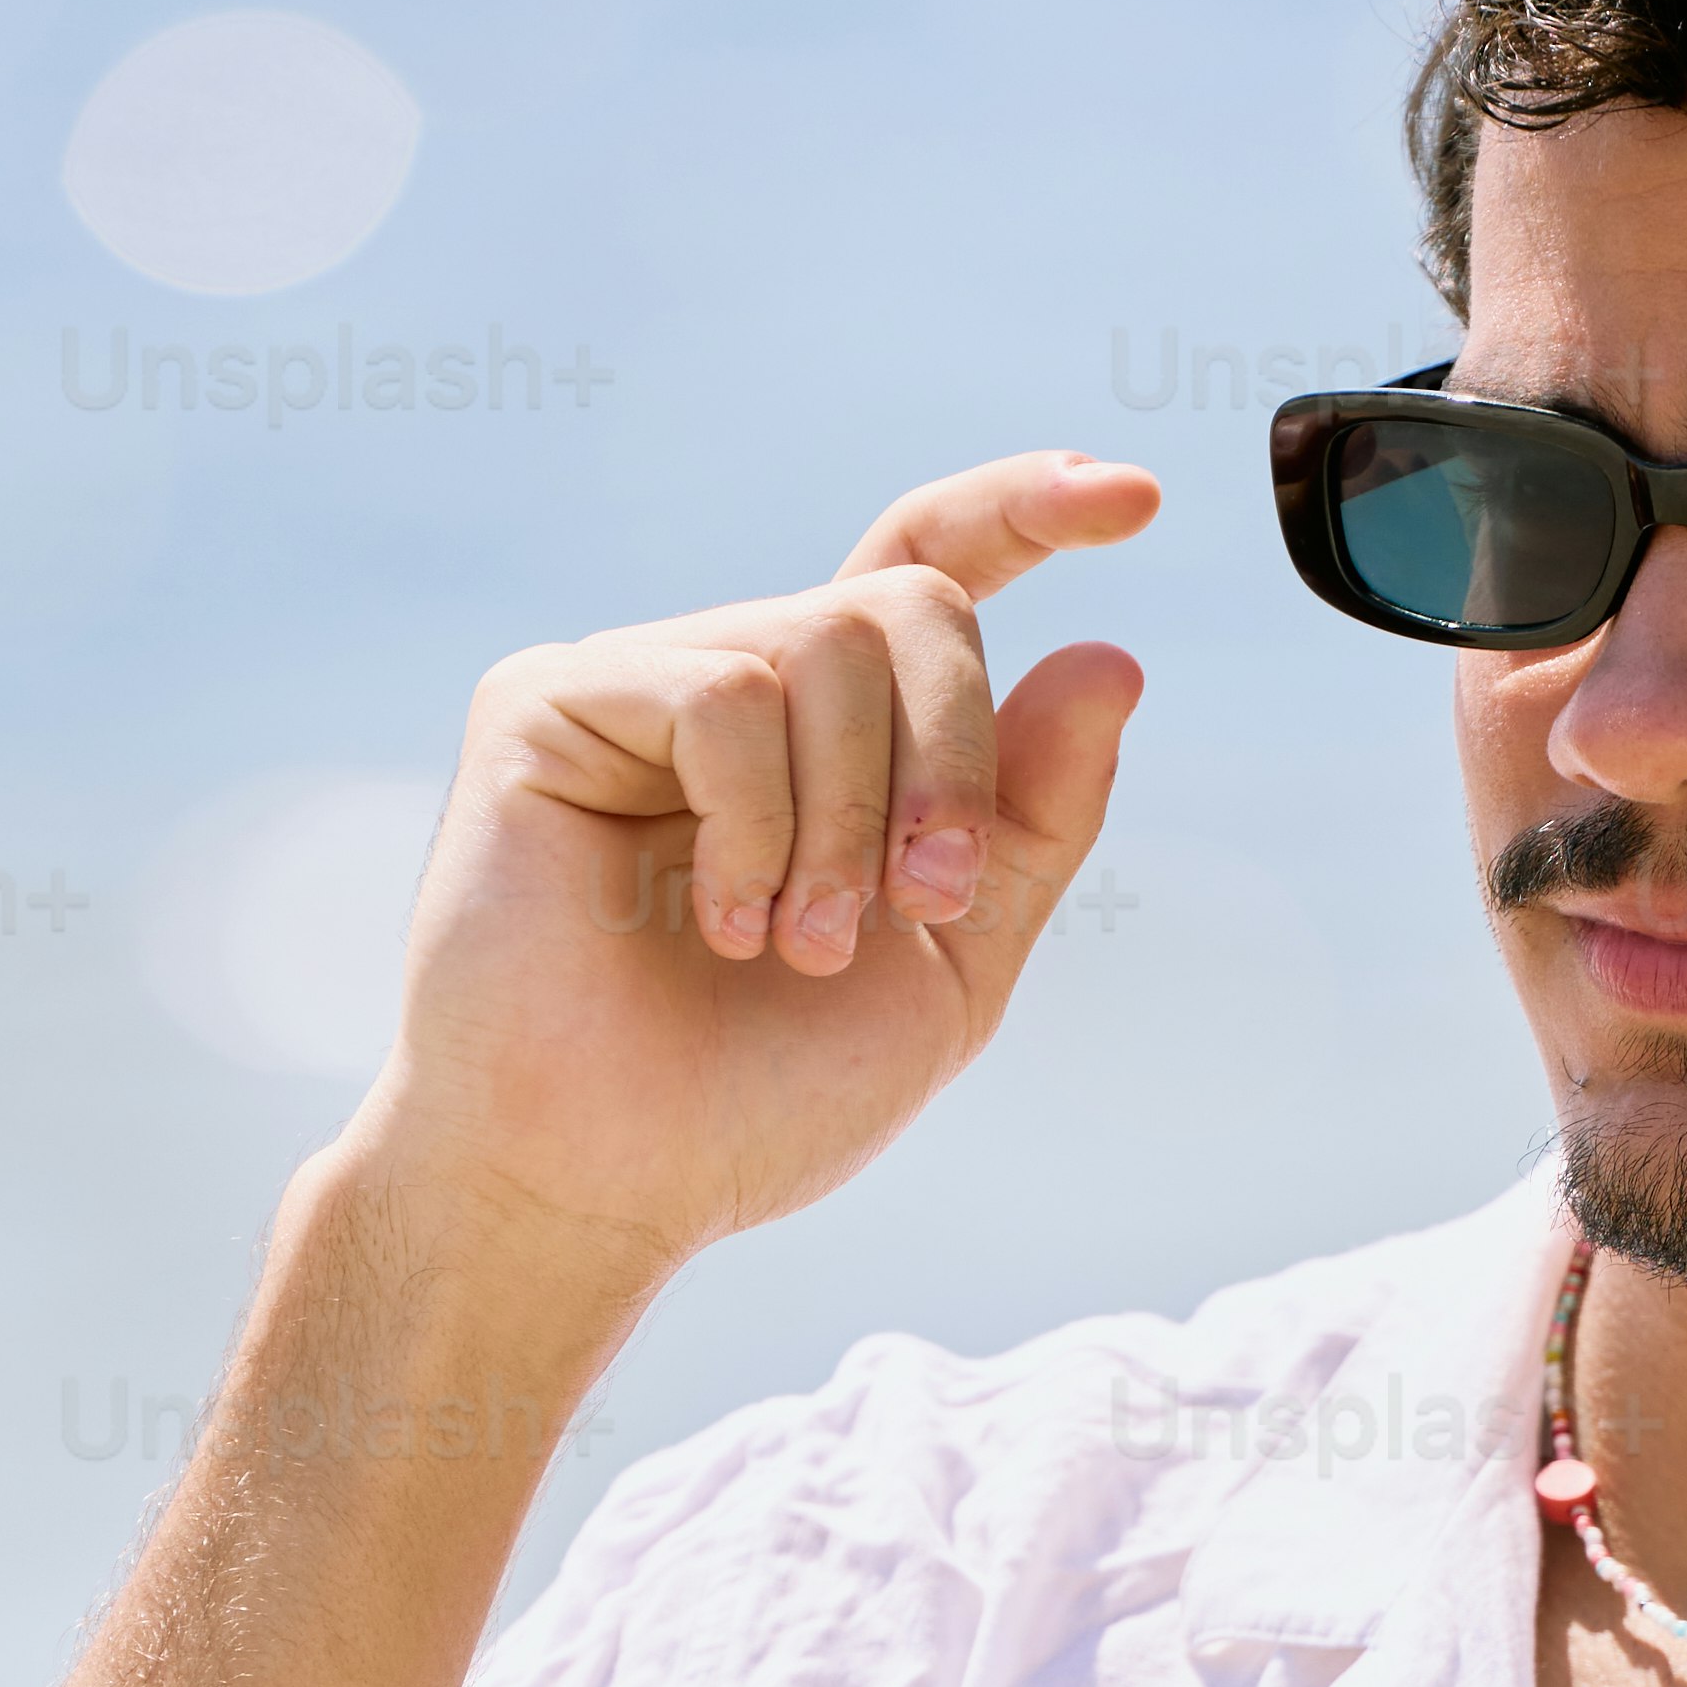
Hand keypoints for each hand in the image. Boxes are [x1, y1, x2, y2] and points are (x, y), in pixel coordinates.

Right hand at [343, 452, 1158, 1294]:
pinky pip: (721, 687)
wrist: (604, 1189)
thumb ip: (1031, 821)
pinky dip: (757, 818)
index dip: (1027, 511)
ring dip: (851, 816)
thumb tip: (1108, 654)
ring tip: (796, 945)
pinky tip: (724, 922)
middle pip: (909, 606)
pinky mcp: (547, 703)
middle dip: (954, 758)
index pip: (925, 570)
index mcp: (826, 740)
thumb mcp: (950, 966)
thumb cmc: (751, 1103)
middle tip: (924, 900)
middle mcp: (731, 684)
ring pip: (826, 643)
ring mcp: (636, 683)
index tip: (1138, 498)